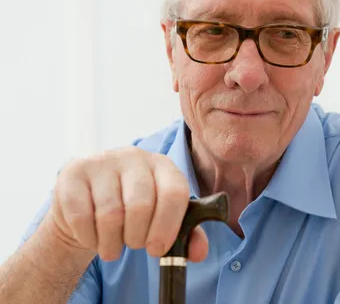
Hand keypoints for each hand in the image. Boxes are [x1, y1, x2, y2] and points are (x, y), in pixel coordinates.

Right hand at [44, 147, 207, 262]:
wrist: (88, 205)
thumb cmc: (132, 213)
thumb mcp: (162, 219)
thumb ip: (186, 235)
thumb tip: (198, 252)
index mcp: (163, 165)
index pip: (174, 193)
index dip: (168, 226)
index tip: (158, 249)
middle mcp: (134, 156)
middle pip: (141, 205)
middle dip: (137, 237)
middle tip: (133, 245)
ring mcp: (102, 161)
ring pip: (110, 214)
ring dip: (111, 242)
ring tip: (113, 246)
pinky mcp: (73, 173)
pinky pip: (80, 216)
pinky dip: (88, 237)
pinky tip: (93, 237)